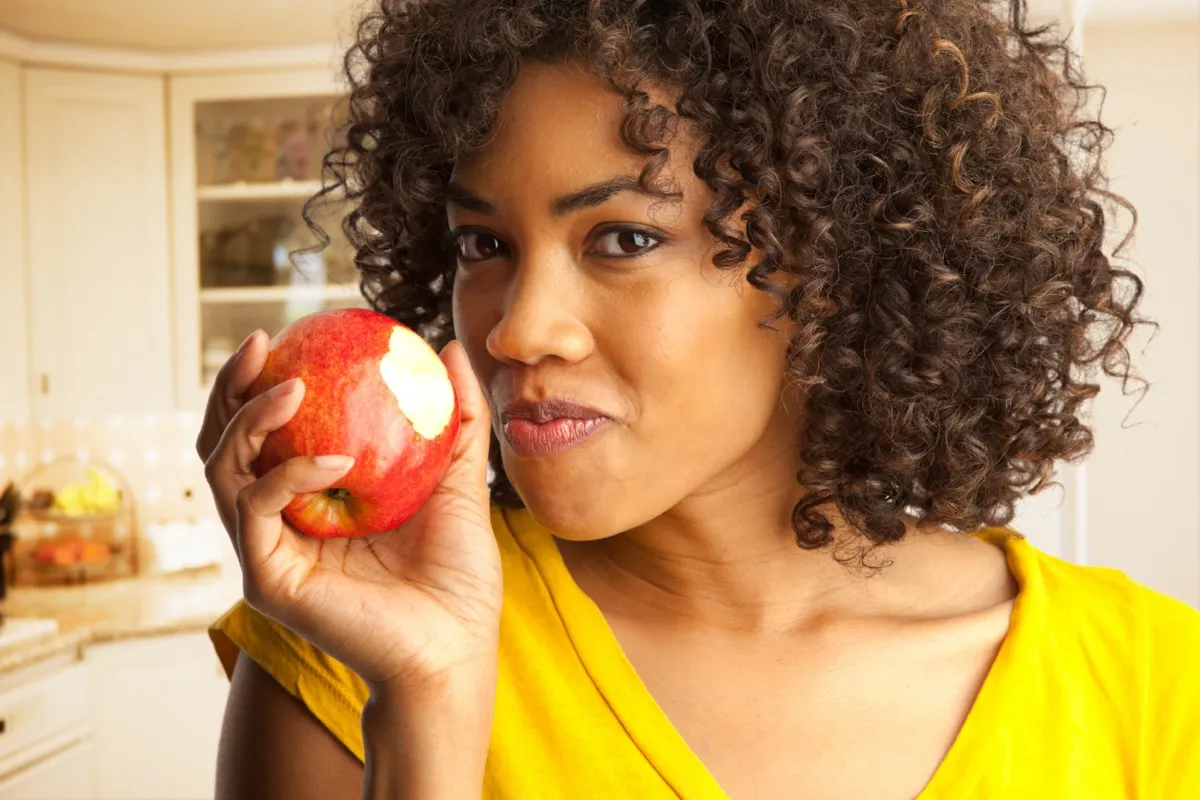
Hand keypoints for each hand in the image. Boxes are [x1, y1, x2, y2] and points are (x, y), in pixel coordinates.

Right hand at [198, 330, 501, 692]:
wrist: (457, 645)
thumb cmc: (457, 575)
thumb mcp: (459, 480)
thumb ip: (456, 419)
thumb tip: (451, 349)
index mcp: (311, 501)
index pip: (265, 433)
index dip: (261, 382)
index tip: (287, 336)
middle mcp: (278, 523)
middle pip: (224, 445)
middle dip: (231, 389)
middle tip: (262, 344)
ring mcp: (268, 553)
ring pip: (223, 472)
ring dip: (249, 420)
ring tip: (293, 386)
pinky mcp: (270, 580)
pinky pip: (257, 512)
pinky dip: (287, 475)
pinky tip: (333, 458)